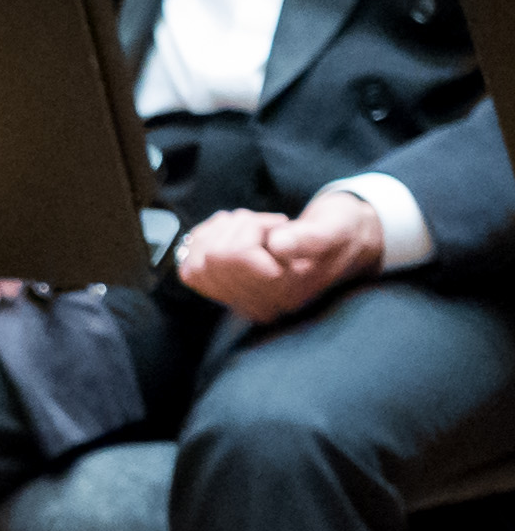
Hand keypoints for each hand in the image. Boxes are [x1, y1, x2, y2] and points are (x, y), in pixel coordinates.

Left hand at [174, 196, 384, 328]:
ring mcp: (240, 301)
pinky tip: (231, 233)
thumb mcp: (336, 229)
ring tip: (256, 229)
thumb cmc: (340, 233)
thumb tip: (278, 246)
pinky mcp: (226, 292)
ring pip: (197, 262)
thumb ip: (310, 238)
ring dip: (222, 233)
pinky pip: (190, 268)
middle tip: (269, 226)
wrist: (340, 243)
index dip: (252, 228)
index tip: (280, 224)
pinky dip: (205, 241)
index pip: (234, 255)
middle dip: (237, 228)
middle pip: (212, 258)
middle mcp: (258, 305)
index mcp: (283, 294)